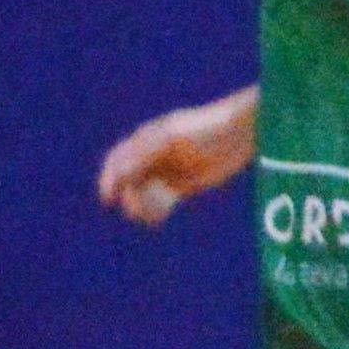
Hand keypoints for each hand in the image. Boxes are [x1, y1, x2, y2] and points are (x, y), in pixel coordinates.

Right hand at [97, 90, 259, 224]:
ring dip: (141, 206)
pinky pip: (162, 202)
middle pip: (128, 181)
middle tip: (136, 210)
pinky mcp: (182, 186)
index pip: (117, 161)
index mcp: (145, 139)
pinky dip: (156, 211)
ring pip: (143, 193)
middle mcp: (152, 156)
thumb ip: (144, 154)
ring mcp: (167, 171)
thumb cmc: (204, 129)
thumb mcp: (172, 138)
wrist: (239, 134)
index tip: (109, 198)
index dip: (109, 179)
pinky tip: (157, 219)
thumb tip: (119, 174)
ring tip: (149, 217)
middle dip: (128, 196)